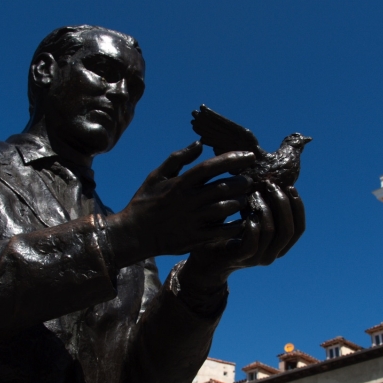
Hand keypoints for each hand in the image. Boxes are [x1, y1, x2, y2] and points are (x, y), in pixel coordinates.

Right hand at [105, 141, 255, 263]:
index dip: (232, 159)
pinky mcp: (194, 238)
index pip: (210, 166)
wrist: (133, 234)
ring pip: (224, 208)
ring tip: (244, 199)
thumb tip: (199, 144)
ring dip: (239, 202)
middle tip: (249, 181)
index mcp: (180, 183)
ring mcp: (191, 220)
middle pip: (221, 187)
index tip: (249, 156)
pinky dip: (234, 226)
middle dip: (240, 182)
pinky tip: (241, 222)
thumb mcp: (156, 176)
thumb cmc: (145, 202)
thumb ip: (178, 159)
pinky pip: (220, 231)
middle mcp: (187, 200)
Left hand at [180, 182, 305, 289]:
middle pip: (289, 230)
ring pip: (271, 232)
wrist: (206, 257)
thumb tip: (273, 179)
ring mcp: (257, 258)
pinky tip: (245, 211)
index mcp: (279, 246)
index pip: (299, 228)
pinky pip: (252, 242)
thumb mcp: (250, 217)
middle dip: (283, 204)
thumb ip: (263, 206)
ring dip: (265, 208)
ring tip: (255, 192)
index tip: (290, 186)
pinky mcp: (240, 259)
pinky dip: (251, 224)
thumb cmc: (228, 232)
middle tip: (271, 185)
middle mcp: (272, 254)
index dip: (298, 207)